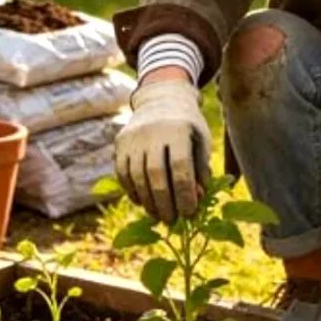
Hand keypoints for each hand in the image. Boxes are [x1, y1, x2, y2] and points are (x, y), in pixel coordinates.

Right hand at [114, 78, 211, 223]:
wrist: (162, 99)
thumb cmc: (188, 127)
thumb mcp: (201, 142)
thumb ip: (201, 169)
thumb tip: (196, 199)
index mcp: (178, 130)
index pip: (180, 168)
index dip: (185, 194)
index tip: (190, 213)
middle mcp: (153, 131)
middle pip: (156, 175)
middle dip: (165, 203)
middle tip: (172, 221)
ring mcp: (133, 137)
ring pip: (137, 177)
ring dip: (148, 202)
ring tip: (159, 216)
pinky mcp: (120, 142)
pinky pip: (123, 173)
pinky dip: (133, 191)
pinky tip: (144, 203)